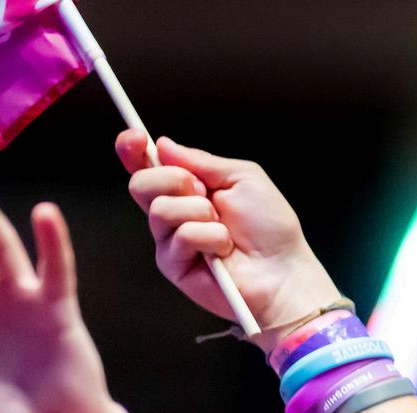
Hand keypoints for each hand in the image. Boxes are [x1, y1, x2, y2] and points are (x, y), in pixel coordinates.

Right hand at [116, 132, 341, 347]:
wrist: (284, 270)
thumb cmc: (270, 228)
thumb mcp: (243, 178)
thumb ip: (203, 161)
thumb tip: (163, 144)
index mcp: (185, 188)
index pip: (146, 165)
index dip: (132, 149)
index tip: (137, 137)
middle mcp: (173, 212)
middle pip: (141, 184)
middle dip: (175, 180)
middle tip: (206, 193)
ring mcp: (170, 240)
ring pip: (160, 209)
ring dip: (200, 212)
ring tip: (224, 228)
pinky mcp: (174, 265)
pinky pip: (181, 236)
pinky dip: (209, 237)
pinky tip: (223, 249)